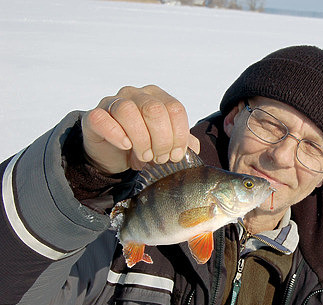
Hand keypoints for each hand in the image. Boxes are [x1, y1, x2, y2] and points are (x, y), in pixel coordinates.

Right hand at [82, 85, 199, 173]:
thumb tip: (194, 148)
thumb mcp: (166, 145)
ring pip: (128, 111)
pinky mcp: (94, 116)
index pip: (175, 108)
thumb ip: (183, 143)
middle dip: (161, 139)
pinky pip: (102, 119)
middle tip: (160, 158)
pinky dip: (116, 134)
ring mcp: (113, 102)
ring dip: (140, 139)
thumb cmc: (143, 146)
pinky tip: (125, 145)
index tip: (176, 155)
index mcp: (157, 97)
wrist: (114, 156)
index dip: (179, 135)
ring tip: (144, 156)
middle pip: (154, 109)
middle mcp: (136, 94)